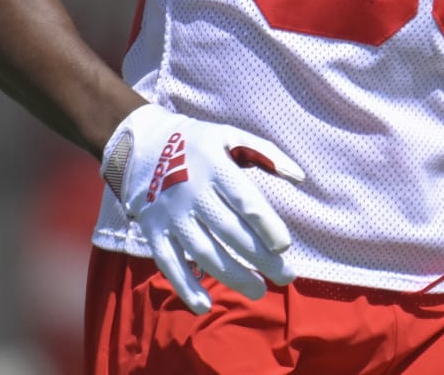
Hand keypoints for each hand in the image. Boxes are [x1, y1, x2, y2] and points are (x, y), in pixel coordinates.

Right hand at [100, 102, 304, 308]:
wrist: (143, 147)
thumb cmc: (200, 144)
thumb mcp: (232, 136)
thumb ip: (268, 155)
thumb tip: (300, 178)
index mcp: (215, 167)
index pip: (246, 202)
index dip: (267, 227)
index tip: (285, 247)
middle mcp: (192, 193)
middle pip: (230, 232)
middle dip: (261, 258)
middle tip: (286, 277)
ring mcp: (171, 215)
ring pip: (203, 252)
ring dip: (232, 276)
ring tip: (259, 291)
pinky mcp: (154, 231)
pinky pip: (168, 263)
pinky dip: (184, 286)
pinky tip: (205, 305)